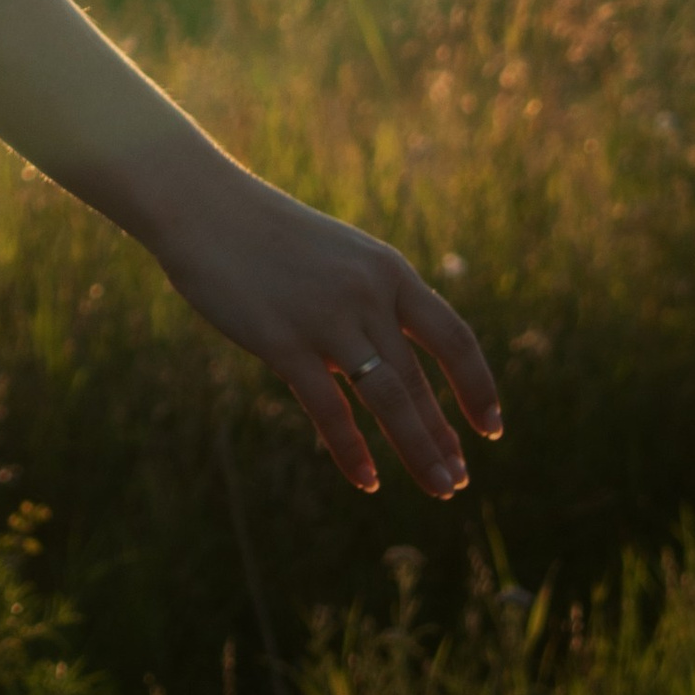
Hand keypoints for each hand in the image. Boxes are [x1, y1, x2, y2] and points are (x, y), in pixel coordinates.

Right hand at [128, 135, 501, 499]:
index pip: (454, 337)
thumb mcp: (338, 259)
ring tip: (440, 489)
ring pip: (388, 399)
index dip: (477, 386)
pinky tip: (367, 481)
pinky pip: (330, 409)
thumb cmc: (267, 235)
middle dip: (443, 437)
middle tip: (459, 481)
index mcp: (388, 270)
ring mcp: (327, 317)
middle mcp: (367, 294)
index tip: (491, 427)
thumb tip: (391, 370)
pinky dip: (352, 450)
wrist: (204, 206)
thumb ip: (368, 306)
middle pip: (420, 381)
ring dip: (418, 450)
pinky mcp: (283, 341)